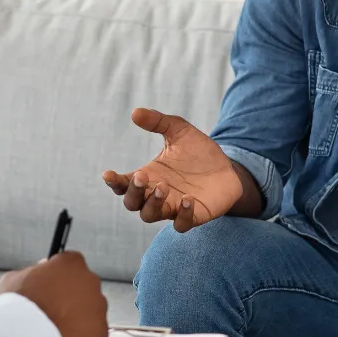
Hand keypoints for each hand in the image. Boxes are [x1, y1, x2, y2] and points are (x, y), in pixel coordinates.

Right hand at [0, 252, 107, 336]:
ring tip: (57, 326)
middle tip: (53, 308)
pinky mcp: (100, 331)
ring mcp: (98, 307)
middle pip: (83, 286)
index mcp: (72, 263)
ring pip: (91, 310)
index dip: (59, 274)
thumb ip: (29, 273)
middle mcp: (90, 281)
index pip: (70, 263)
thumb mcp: (14, 279)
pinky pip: (93, 332)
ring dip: (78, 316)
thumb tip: (33, 275)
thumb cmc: (20, 305)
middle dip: (71, 296)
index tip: (51, 284)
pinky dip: (82, 336)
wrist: (27, 335)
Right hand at [102, 108, 244, 231]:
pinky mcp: (193, 216)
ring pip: (150, 215)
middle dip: (133, 192)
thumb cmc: (199, 151)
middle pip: (132, 203)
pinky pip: (180, 224)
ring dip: (153, 203)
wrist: (228, 168)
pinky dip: (181, 215)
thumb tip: (135, 112)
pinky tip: (187, 199)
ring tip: (163, 186)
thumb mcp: (179, 130)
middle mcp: (156, 194)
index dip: (114, 182)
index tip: (108, 174)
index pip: (123, 184)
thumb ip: (158, 122)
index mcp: (148, 176)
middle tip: (140, 176)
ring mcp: (173, 207)